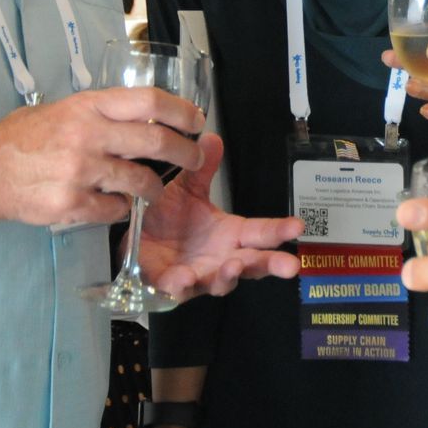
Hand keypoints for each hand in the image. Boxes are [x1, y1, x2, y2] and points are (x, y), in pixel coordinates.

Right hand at [0, 86, 207, 227]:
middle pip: (156, 142)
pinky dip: (123, 209)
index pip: (149, 102)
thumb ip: (101, 112)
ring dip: (156, 188)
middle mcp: (88, 135)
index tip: (197, 120)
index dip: (181, 111)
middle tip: (194, 158)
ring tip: (155, 189)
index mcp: (89, 107)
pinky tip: (117, 204)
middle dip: (185, 152)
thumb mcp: (64, 109)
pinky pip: (117, 210)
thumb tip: (145, 116)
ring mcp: (81, 171)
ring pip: (141, 181)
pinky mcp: (73, 203)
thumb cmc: (24, 137)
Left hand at [136, 137, 301, 299]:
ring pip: (221, 282)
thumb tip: (212, 137)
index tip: (298, 226)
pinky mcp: (170, 285)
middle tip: (290, 265)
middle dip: (271, 264)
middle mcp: (220, 258)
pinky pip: (179, 290)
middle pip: (253, 264)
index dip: (280, 230)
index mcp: (229, 234)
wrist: (129, 236)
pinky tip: (184, 278)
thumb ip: (202, 169)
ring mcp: (199, 275)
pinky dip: (183, 285)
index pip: (261, 232)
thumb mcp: (186, 189)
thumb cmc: (165, 217)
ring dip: (229, 276)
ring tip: (233, 265)